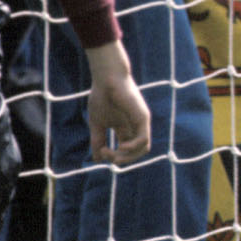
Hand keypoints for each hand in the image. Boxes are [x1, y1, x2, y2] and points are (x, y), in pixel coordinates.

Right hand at [84, 43, 152, 163]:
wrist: (107, 80)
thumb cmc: (101, 97)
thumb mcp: (97, 124)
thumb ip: (97, 141)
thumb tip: (97, 160)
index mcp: (125, 128)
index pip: (126, 150)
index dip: (114, 157)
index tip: (100, 153)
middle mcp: (135, 127)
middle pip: (135, 152)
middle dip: (120, 159)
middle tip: (105, 154)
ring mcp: (141, 122)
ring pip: (143, 149)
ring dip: (127, 157)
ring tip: (113, 152)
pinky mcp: (143, 118)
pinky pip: (143, 139)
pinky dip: (132, 148)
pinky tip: (121, 147)